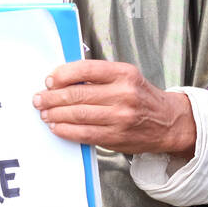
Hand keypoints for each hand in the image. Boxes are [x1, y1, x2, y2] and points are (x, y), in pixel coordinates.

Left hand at [34, 60, 195, 156]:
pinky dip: (66, 130)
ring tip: (44, 113)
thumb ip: (98, 76)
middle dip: (52, 97)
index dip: (63, 74)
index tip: (50, 79)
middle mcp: (123, 94)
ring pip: (78, 115)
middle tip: (39, 99)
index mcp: (124, 73)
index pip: (86, 70)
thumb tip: (62, 79)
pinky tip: (57, 126)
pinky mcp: (117, 136)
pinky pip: (84, 134)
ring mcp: (120, 117)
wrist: (168, 122)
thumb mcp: (126, 77)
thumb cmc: (142, 97)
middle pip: (78, 94)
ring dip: (56, 114)